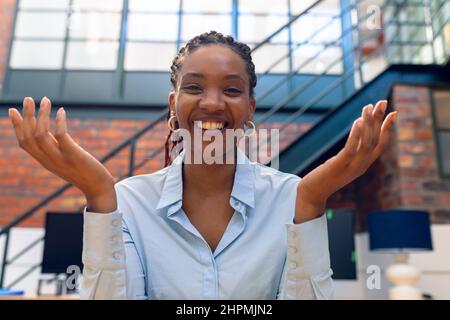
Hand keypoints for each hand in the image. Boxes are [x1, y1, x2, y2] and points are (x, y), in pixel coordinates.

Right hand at [8, 97, 116, 211]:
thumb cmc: (83, 171)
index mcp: (44, 161)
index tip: (13, 110)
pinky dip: (59, 122)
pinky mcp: (74, 156)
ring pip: (41, 135)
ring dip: (41, 115)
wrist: (98, 187)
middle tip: (27, 98)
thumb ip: (54, 147)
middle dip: (26, 116)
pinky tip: (62, 111)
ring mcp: (60, 159)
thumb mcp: (63, 159)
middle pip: (29, 137)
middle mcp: (48, 161)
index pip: (24, 143)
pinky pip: (61, 136)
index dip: (17, 126)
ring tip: (45, 100)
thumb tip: (50, 132)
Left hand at [295, 100, 396, 222]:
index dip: (388, 128)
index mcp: (364, 164)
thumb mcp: (342, 163)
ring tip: (368, 107)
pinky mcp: (338, 166)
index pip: (381, 144)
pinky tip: (358, 121)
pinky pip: (351, 149)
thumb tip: (357, 132)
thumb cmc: (325, 177)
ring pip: (366, 143)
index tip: (394, 112)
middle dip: (379, 120)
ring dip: (368, 124)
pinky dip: (356, 135)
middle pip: (375, 140)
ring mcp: (351, 167)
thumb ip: (351, 152)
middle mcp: (361, 166)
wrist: (312, 194)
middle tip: (383, 102)